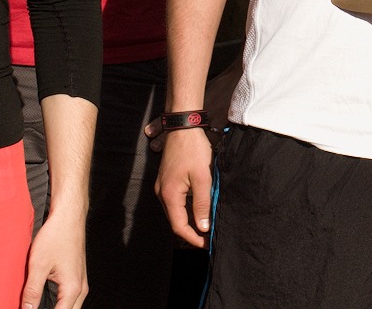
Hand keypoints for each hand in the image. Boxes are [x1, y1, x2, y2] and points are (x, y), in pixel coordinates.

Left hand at [22, 207, 86, 308]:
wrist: (69, 216)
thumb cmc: (56, 236)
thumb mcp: (38, 265)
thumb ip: (32, 292)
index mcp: (72, 289)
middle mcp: (81, 289)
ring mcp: (81, 283)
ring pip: (70, 308)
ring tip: (36, 306)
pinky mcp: (77, 277)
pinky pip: (70, 299)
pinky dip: (59, 304)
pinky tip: (44, 301)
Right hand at [156, 129, 213, 247]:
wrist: (182, 127)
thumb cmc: (193, 150)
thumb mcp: (202, 177)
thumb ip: (202, 203)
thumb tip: (203, 227)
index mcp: (169, 195)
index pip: (179, 226)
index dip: (193, 238)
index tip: (207, 244)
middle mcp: (162, 193)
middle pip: (176, 221)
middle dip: (192, 231)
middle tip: (209, 237)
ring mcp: (163, 186)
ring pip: (176, 211)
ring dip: (190, 219)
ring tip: (207, 224)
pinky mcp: (167, 180)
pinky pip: (176, 201)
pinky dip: (187, 208)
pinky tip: (199, 208)